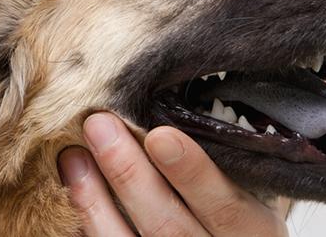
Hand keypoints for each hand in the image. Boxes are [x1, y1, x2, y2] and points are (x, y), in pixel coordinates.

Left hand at [58, 112, 288, 235]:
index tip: (160, 136)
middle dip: (129, 174)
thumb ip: (225, 156)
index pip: (226, 206)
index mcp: (254, 230)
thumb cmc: (236, 207)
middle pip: (168, 226)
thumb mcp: (251, 185)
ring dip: (95, 200)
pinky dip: (88, 222)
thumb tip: (176, 101)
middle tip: (99, 125)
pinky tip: (71, 189)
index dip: (193, 173)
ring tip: (73, 155)